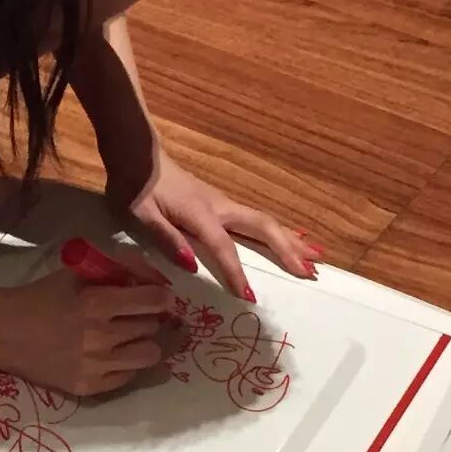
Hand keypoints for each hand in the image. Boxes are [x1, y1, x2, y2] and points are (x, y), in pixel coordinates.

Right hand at [0, 255, 177, 395]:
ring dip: (145, 342)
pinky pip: (129, 377)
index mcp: (96, 302)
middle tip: (137, 315)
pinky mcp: (88, 387)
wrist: (2, 332)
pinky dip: (126, 364)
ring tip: (131, 337)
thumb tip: (154, 277)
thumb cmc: (41, 296)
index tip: (162, 298)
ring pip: (148, 355)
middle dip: (149, 317)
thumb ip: (117, 268)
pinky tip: (113, 355)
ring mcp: (95, 366)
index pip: (153, 301)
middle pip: (152, 327)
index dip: (163, 297)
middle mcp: (100, 337)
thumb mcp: (76, 273)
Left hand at [114, 155, 320, 301]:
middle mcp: (220, 207)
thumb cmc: (135, 185)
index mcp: (201, 213)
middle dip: (288, 250)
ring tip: (316, 258)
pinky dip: (277, 232)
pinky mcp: (219, 203)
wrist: (137, 153)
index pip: (225, 248)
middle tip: (311, 273)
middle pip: (262, 227)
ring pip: (264, 222)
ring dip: (290, 240)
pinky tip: (288, 239)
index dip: (236, 274)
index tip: (249, 298)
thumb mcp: (140, 214)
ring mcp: (222, 203)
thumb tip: (193, 266)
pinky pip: (255, 220)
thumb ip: (167, 238)